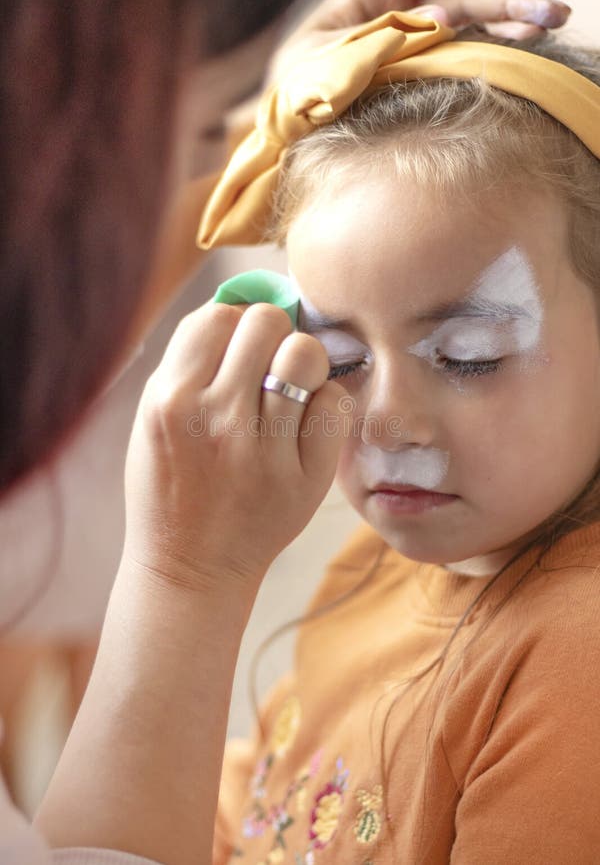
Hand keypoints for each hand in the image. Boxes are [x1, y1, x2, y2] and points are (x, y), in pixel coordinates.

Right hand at [122, 302, 344, 590]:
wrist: (189, 565)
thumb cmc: (170, 483)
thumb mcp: (154, 417)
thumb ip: (190, 360)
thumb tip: (243, 299)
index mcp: (170, 400)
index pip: (219, 316)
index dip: (234, 323)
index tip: (238, 346)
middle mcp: (216, 420)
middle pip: (268, 323)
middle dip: (271, 334)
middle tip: (267, 364)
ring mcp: (263, 451)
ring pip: (306, 355)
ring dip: (302, 363)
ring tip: (290, 389)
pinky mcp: (303, 478)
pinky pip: (334, 403)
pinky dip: (325, 402)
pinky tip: (306, 420)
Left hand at [269, 0, 571, 79]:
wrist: (285, 132)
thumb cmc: (296, 93)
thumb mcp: (329, 66)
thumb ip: (382, 42)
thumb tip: (441, 19)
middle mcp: (396, 10)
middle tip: (553, 12)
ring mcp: (410, 39)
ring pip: (468, 20)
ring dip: (508, 20)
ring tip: (548, 26)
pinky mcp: (417, 67)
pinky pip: (460, 50)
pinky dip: (491, 46)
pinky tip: (522, 46)